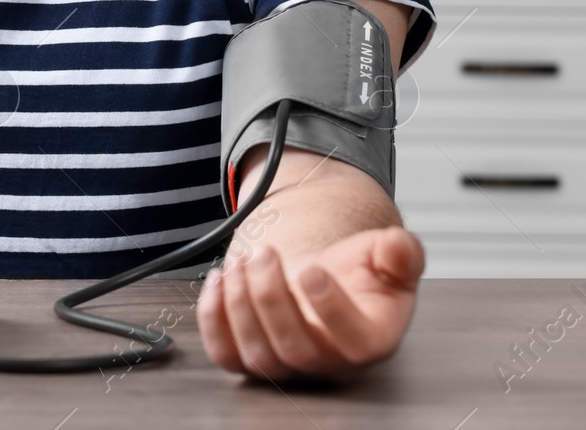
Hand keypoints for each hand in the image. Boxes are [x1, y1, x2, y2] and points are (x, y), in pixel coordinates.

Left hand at [197, 226, 424, 380]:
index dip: (330, 307)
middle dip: (271, 295)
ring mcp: (287, 367)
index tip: (312, 268)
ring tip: (240, 261)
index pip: (355, 343)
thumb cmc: (360, 276)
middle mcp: (329, 364)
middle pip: (295, 350)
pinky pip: (225, 355)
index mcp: (370, 342)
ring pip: (257, 355)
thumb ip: (400, 252)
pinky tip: (218, 280)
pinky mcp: (251, 359)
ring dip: (239, 303)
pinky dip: (212, 319)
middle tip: (263, 253)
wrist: (327, 282)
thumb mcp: (388, 258)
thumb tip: (399, 244)